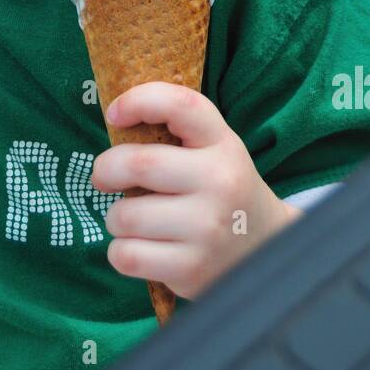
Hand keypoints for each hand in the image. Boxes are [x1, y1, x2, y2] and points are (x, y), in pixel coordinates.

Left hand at [91, 81, 300, 302]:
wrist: (265, 248)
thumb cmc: (220, 190)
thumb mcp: (213, 151)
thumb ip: (174, 132)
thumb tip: (113, 121)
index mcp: (222, 143)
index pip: (179, 104)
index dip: (137, 101)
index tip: (113, 114)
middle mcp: (220, 182)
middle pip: (137, 164)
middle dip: (105, 170)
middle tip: (104, 178)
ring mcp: (208, 228)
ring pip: (124, 216)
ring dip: (115, 218)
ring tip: (135, 220)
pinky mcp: (193, 268)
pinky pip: (126, 255)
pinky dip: (121, 252)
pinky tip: (141, 248)